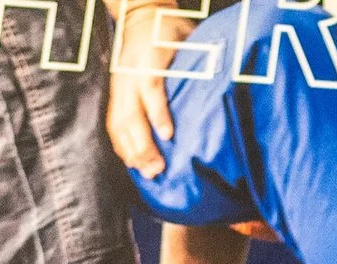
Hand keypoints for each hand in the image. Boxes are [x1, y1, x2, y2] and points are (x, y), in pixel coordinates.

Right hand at [107, 3, 186, 177]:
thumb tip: (223, 80)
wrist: (138, 18)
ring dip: (132, 151)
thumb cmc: (168, 29)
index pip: (151, 91)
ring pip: (119, 124)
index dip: (158, 115)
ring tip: (146, 172)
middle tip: (158, 168)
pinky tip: (133, 163)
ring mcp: (118, 87)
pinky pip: (113, 124)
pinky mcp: (114, 94)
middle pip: (131, 115)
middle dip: (143, 145)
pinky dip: (122, 145)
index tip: (168, 136)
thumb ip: (200, 58)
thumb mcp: (187, 37)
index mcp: (147, 61)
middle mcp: (128, 77)